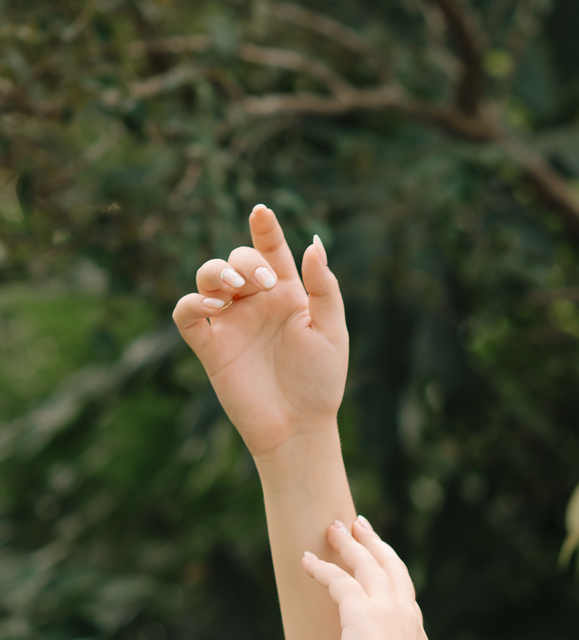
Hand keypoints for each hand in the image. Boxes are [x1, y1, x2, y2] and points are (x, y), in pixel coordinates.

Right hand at [172, 205, 347, 460]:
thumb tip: (312, 243)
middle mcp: (255, 304)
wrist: (299, 429)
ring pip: (207, 277)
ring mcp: (230, 324)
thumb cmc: (320, 383)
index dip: (265, 228)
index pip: (271, 251)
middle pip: (237, 259)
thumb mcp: (331, 333)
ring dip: (216, 271)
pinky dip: (192, 304)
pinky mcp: (210, 347)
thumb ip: (324, 288)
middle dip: (247, 260)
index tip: (262, 211)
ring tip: (234, 286)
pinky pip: (186, 314)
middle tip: (266, 283)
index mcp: (286, 295)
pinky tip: (213, 308)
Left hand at [302, 517, 430, 639]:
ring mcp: (386, 610)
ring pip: (366, 564)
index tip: (380, 560)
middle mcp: (406, 615)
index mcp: (416, 633)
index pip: (404, 592)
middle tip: (359, 526)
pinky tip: (307, 561)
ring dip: (349, 544)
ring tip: (332, 528)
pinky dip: (322, 568)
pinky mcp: (361, 612)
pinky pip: (338, 580)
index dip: (390, 572)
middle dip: (374, 544)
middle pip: (391, 567)